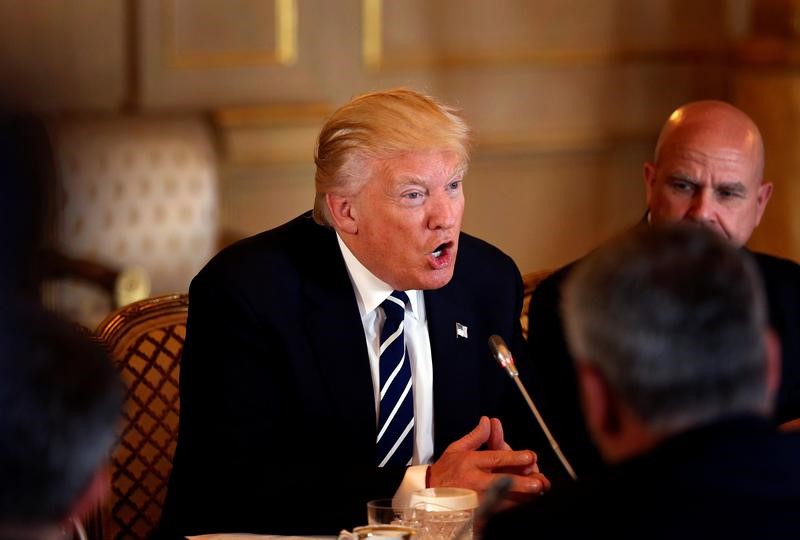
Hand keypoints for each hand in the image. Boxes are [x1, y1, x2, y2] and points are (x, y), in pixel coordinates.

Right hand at [428, 416, 549, 499]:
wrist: (428, 495)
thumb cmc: (444, 472)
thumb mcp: (456, 448)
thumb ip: (476, 436)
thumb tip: (487, 422)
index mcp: (470, 462)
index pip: (495, 458)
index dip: (514, 457)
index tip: (530, 457)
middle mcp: (474, 480)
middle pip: (501, 481)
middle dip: (521, 483)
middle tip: (538, 483)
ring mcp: (476, 498)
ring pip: (504, 498)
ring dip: (522, 496)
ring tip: (536, 493)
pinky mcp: (477, 512)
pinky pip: (499, 510)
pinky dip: (513, 505)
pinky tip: (524, 502)